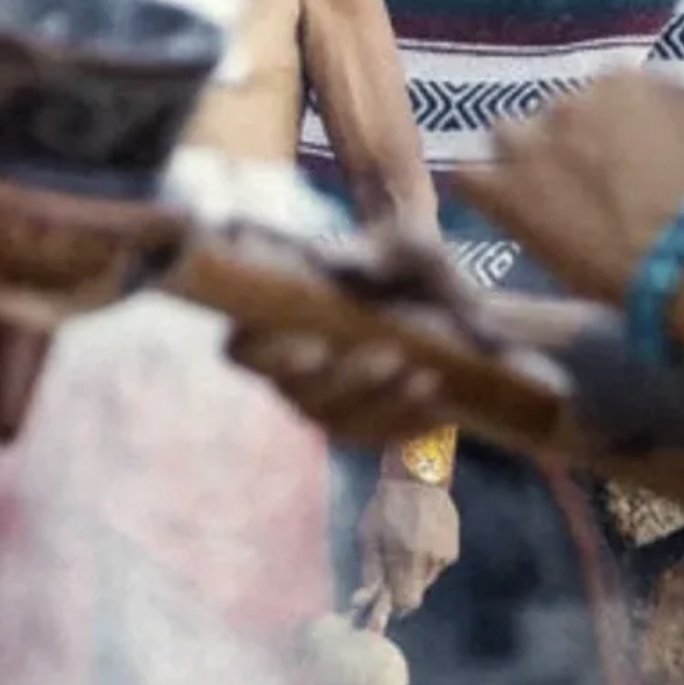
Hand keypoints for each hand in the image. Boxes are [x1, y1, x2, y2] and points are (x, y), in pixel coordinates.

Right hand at [225, 241, 484, 447]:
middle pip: (299, 396)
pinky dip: (409, 424)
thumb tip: (346, 267)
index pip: (240, 352)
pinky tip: (443, 408)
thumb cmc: (399, 255)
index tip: (317, 345)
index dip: (270, 358)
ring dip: (382, 407)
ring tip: (426, 379)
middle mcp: (286, 371)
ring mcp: (320, 402)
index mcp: (266, 320)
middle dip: (347, 382)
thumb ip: (373, 256)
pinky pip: (377, 436)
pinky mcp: (358, 422)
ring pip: (338, 423)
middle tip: (391, 355)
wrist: (430, 285)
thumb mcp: (396, 247)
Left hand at [356, 477, 459, 617]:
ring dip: (411, 575)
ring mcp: (445, 556)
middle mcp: (430, 561)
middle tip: (387, 578)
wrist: (419, 478)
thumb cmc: (386, 505)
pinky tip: (417, 542)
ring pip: (425, 582)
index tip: (379, 607)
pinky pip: (435, 568)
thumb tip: (361, 602)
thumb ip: (369, 571)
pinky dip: (423, 563)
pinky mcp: (453, 550)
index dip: (391, 608)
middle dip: (399, 593)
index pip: (404, 603)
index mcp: (406, 557)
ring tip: (402, 550)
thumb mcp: (368, 534)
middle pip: (415, 596)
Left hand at [454, 72, 683, 307]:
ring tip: (543, 195)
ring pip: (505, 134)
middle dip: (566, 142)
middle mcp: (568, 102)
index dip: (610, 125)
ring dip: (521, 158)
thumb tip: (652, 102)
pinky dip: (479, 187)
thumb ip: (670, 105)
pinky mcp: (503, 190)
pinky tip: (496, 204)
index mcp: (621, 82)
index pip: (602, 90)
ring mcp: (530, 144)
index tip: (619, 152)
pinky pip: (467, 176)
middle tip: (588, 184)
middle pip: (554, 114)